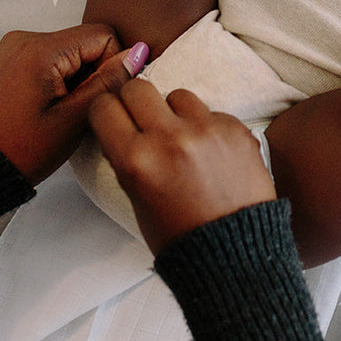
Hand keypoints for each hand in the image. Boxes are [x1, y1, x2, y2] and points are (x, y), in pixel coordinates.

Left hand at [0, 25, 145, 183]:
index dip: (113, 65)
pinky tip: (48, 106)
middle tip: (77, 109)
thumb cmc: (20, 149)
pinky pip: (51, 57)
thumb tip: (139, 53)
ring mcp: (15, 46)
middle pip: (86, 41)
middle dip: (93, 72)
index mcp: (41, 49)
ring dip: (77, 77)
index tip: (98, 97)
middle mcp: (26, 37)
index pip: (103, 35)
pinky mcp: (10, 58)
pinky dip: (59, 78)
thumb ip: (109, 82)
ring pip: (70, 51)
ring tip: (60, 111)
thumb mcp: (74, 119)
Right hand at [89, 80, 276, 253]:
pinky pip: (212, 112)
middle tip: (145, 120)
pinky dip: (208, 127)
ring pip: (178, 95)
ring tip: (184, 139)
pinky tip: (213, 153)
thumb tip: (124, 126)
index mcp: (135, 160)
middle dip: (137, 102)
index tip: (114, 117)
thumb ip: (127, 158)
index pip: (104, 107)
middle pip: (139, 88)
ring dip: (176, 112)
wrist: (234, 252)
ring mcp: (206, 130)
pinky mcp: (236, 129)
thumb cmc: (180, 235)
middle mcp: (169, 138)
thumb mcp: (135, 199)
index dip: (107, 111)